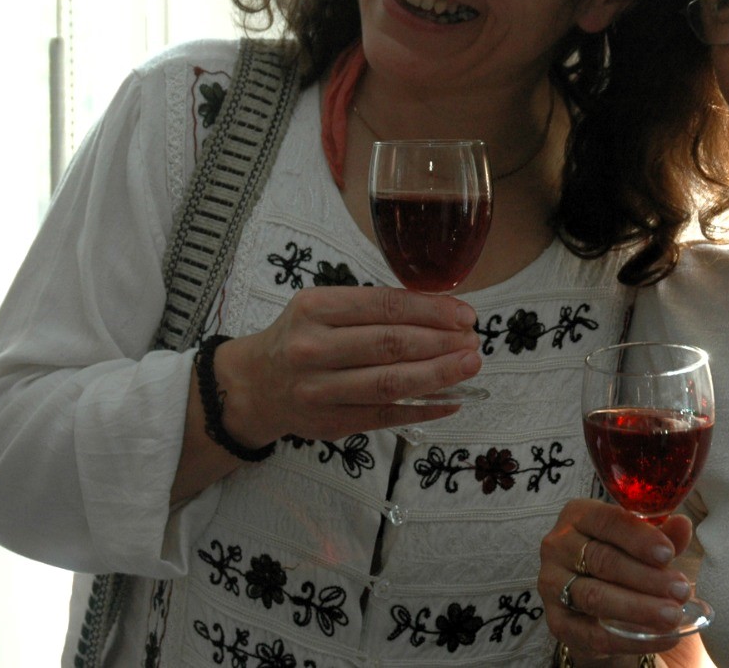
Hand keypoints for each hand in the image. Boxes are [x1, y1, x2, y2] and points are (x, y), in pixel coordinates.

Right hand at [216, 286, 481, 442]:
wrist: (255, 385)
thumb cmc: (302, 338)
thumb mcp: (324, 307)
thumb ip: (373, 308)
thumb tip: (443, 312)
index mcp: (316, 308)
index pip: (385, 305)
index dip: (432, 310)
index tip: (465, 314)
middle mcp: (313, 347)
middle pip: (390, 344)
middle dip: (442, 342)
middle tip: (474, 341)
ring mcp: (319, 389)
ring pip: (390, 383)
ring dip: (439, 375)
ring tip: (470, 365)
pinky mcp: (329, 423)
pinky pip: (385, 416)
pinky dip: (424, 408)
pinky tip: (452, 400)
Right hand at [539, 498, 694, 660]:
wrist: (596, 601)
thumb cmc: (621, 558)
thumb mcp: (642, 542)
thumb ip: (663, 535)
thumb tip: (683, 526)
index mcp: (579, 516)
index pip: (608, 522)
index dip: (639, 538)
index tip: (669, 554)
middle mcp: (558, 546)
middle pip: (602, 560)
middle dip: (646, 577)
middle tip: (681, 589)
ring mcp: (552, 585)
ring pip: (595, 596)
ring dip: (638, 608)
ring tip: (672, 616)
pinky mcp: (556, 622)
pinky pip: (593, 634)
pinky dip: (630, 639)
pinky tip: (660, 638)